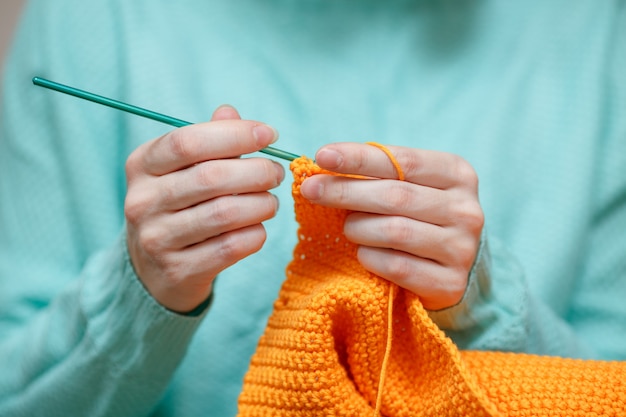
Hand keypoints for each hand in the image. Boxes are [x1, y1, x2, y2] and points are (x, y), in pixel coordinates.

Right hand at [124, 106, 284, 312]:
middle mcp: (142, 201)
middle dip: (257, 171)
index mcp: (142, 165)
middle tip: (277, 173)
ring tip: (271, 201)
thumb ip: (207, 141)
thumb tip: (230, 112)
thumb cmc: (179, 207)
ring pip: (225, 213)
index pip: (188, 142)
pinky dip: (256, 234)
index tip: (269, 135)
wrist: (154, 270)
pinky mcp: (178, 271)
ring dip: (262, 204)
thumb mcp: (182, 170)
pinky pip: (231, 247)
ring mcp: (157, 239)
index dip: (235, 135)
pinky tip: (259, 228)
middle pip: (211, 177)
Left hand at [300, 142, 483, 309]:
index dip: (359, 158)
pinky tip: (362, 254)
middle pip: (396, 196)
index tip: (322, 156)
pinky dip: (370, 258)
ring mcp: (461, 248)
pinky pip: (397, 267)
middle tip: (311, 190)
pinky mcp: (451, 283)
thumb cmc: (419, 217)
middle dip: (345, 191)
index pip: (402, 161)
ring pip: (395, 232)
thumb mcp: (408, 186)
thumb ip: (377, 174)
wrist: (453, 267)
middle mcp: (466, 209)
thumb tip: (324, 165)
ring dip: (358, 228)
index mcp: (456, 174)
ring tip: (347, 228)